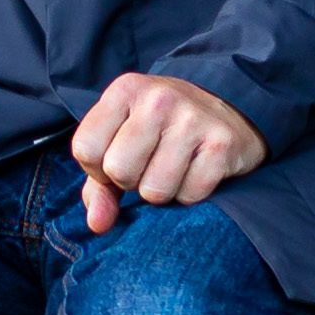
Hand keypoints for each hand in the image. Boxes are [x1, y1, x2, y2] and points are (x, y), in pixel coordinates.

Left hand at [72, 71, 262, 227]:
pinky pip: (189, 195)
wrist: (229, 111)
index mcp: (125, 89)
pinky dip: (190, 193)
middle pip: (119, 170)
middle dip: (131, 181)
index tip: (118, 158)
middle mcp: (158, 99)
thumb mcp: (122, 140)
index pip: (86, 149)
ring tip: (172, 168)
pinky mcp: (221, 143)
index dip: (98, 168)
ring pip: (155, 190)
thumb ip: (99, 185)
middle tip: (149, 164)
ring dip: (161, 191)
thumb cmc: (162, 130)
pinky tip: (196, 170)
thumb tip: (97, 225)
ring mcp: (192, 119)